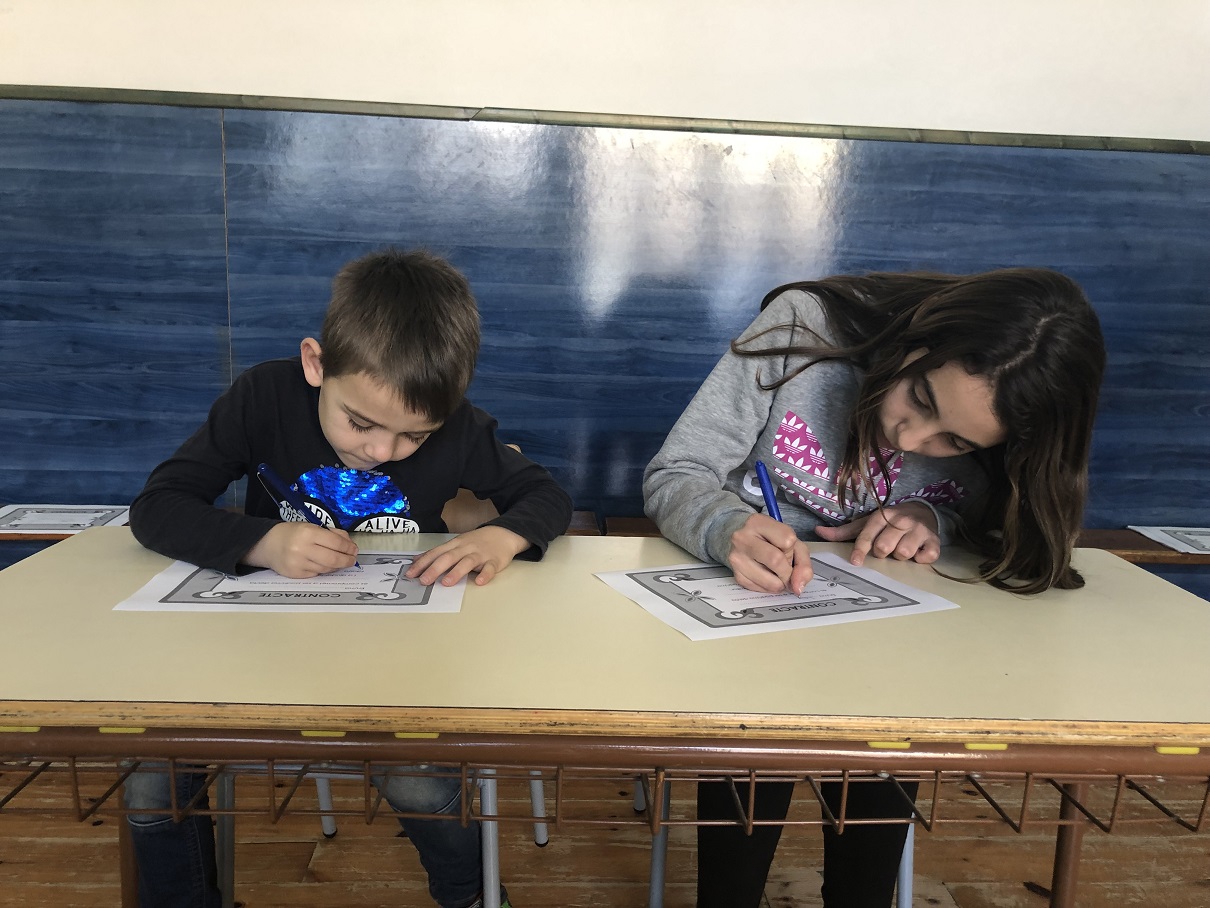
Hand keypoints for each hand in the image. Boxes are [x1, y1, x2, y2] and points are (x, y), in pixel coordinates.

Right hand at [243, 522, 358, 577]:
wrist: (268, 544)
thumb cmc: (293, 533)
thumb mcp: (311, 526)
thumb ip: (332, 534)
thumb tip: (350, 546)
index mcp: (308, 533)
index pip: (335, 542)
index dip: (348, 547)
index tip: (354, 549)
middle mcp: (302, 549)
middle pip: (333, 559)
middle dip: (347, 560)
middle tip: (352, 559)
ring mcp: (298, 564)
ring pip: (326, 568)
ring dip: (337, 566)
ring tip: (341, 561)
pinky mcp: (295, 574)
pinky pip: (317, 574)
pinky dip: (325, 570)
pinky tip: (326, 565)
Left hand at [406, 526, 529, 586]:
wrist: (503, 533)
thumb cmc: (476, 542)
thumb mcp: (456, 544)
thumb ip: (439, 553)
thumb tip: (417, 561)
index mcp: (454, 545)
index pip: (436, 553)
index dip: (423, 563)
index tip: (410, 574)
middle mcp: (465, 548)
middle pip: (448, 557)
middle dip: (435, 569)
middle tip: (424, 581)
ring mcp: (480, 554)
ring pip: (467, 562)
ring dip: (456, 572)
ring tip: (447, 583)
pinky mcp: (494, 561)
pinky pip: (490, 568)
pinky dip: (485, 574)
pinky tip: (479, 581)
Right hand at [728, 513, 812, 593]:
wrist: (740, 541)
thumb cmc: (768, 540)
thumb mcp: (790, 541)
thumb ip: (802, 562)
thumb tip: (798, 587)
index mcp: (758, 522)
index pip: (787, 541)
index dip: (792, 550)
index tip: (786, 550)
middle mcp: (743, 538)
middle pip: (776, 561)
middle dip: (788, 571)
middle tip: (785, 568)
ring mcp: (737, 558)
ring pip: (771, 581)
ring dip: (780, 582)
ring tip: (775, 573)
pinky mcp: (736, 575)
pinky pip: (762, 589)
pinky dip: (769, 587)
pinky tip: (765, 576)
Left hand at [814, 501, 939, 566]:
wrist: (922, 511)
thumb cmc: (889, 522)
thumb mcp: (867, 523)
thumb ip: (844, 531)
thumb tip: (818, 531)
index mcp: (882, 516)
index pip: (868, 534)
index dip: (861, 549)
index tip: (856, 562)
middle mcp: (901, 521)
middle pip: (885, 547)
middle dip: (883, 553)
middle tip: (886, 549)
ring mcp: (919, 530)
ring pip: (904, 553)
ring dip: (901, 557)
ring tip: (902, 549)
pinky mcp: (935, 541)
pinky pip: (926, 557)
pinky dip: (921, 559)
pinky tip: (918, 553)